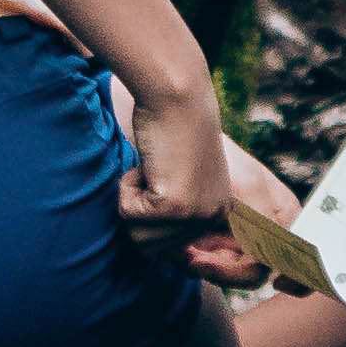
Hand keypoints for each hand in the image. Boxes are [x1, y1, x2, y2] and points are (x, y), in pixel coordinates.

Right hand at [120, 73, 238, 257]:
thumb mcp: (183, 176)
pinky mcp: (175, 206)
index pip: (169, 246)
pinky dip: (127, 187)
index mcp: (219, 212)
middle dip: (141, 207)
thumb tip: (150, 252)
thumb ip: (176, 209)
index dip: (152, 214)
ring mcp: (196, 213)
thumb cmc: (173, 127)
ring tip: (154, 167)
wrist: (177, 94)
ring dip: (133, 198)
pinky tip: (148, 163)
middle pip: (151, 246)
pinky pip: (127, 212)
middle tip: (157, 170)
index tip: (162, 181)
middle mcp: (213, 217)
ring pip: (137, 236)